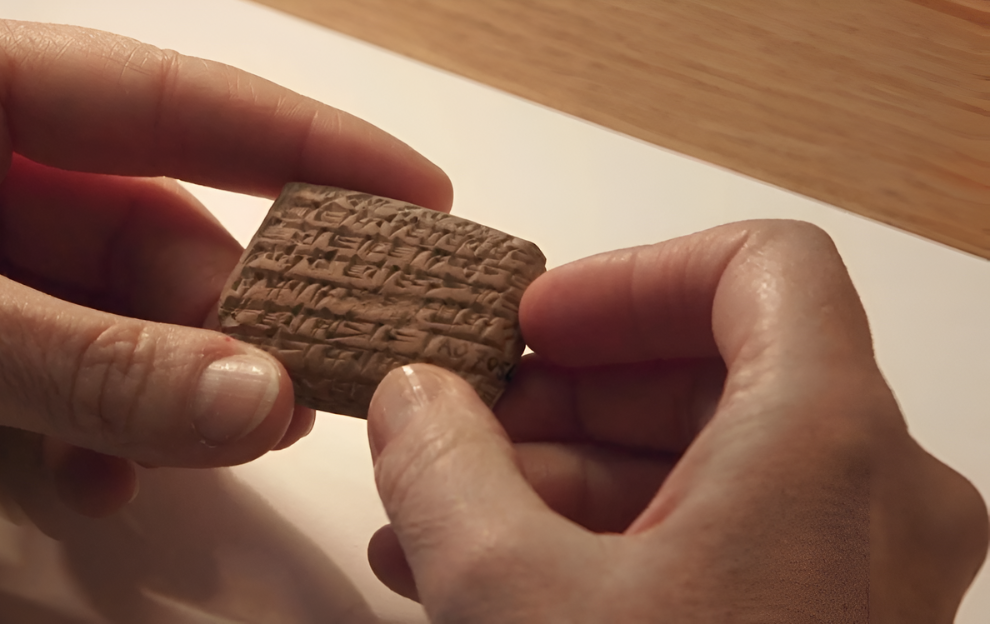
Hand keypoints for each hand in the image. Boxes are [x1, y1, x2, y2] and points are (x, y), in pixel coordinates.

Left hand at [0, 4, 450, 514]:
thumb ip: (82, 365)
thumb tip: (258, 400)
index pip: (167, 100)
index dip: (301, 142)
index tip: (411, 186)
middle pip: (157, 228)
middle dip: (236, 309)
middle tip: (327, 370)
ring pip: (126, 319)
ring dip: (175, 388)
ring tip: (225, 440)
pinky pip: (77, 381)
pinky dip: (107, 435)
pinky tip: (104, 480)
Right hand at [366, 222, 987, 621]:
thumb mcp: (507, 598)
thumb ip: (441, 462)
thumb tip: (414, 394)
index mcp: (827, 445)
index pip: (759, 268)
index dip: (631, 277)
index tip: (534, 321)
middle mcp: (873, 500)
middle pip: (718, 368)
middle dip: (569, 390)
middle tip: (466, 414)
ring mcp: (854, 575)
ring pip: (705, 461)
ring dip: (565, 469)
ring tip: (443, 507)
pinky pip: (712, 540)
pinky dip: (603, 536)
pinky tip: (487, 570)